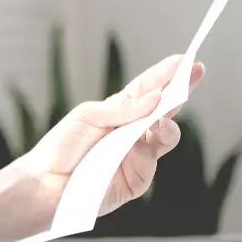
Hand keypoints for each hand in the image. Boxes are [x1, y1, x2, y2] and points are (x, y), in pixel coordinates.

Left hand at [18, 55, 205, 217]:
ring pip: (166, 134)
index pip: (147, 89)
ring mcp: (138, 155)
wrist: (46, 182)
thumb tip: (157, 98)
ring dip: (168, 120)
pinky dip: (149, 146)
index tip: (186, 60)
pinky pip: (151, 160)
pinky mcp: (138, 179)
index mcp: (118, 111)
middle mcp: (133, 131)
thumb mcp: (88, 116)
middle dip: (181, 90)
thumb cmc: (63, 145)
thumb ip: (122, 109)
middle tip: (194, 72)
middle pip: (165, 109)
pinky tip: (144, 136)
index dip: (167, 75)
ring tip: (165, 108)